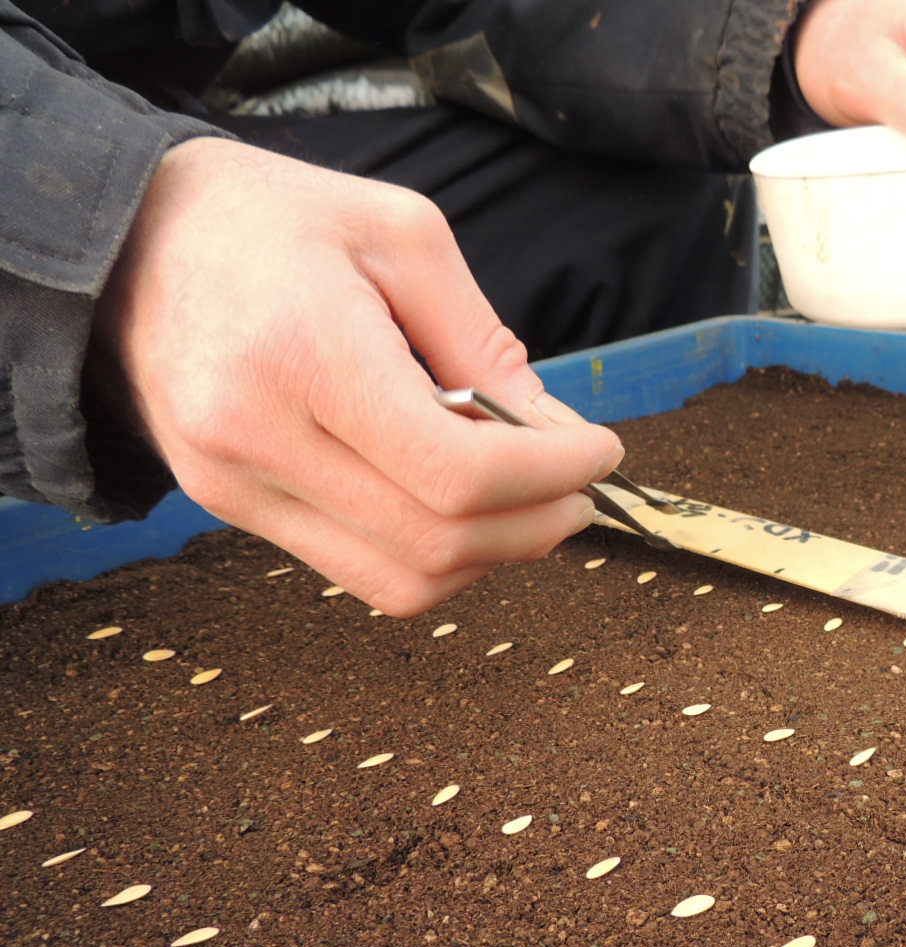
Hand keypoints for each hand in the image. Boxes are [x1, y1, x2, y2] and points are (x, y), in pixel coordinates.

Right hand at [95, 137, 622, 616]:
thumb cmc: (266, 219)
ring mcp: (236, 486)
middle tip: (580, 486)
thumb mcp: (398, 232)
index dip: (551, 476)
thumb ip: (483, 339)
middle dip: (537, 523)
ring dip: (492, 554)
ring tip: (531, 497)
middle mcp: (259, 438)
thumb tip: (553, 431)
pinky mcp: (230, 509)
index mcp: (305, 354)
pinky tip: (461, 503)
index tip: (599, 451)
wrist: (119, 240)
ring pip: (403, 580)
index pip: (457, 473)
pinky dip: (434, 555)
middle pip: (439, 542)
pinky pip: (359, 572)